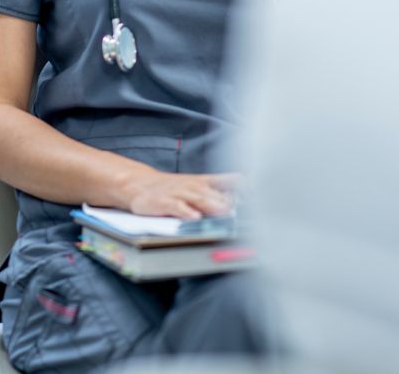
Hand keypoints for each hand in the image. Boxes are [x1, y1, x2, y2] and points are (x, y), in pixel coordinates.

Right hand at [124, 171, 240, 219]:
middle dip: (229, 203)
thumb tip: (244, 201)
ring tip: (223, 211)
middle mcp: (195, 186)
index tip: (258, 199)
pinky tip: (194, 217)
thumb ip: (218, 192)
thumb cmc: (173, 188)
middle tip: (243, 211)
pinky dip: (185, 211)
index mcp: (205, 182)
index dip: (245, 189)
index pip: (231, 181)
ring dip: (212, 205)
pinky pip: (177, 207)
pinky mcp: (165, 202)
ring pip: (199, 198)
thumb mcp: (197, 185)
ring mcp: (180, 193)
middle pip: (216, 194)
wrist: (140, 185)